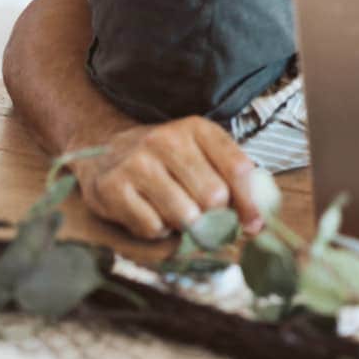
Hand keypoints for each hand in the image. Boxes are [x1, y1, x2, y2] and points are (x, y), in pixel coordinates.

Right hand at [68, 117, 262, 238]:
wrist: (103, 151)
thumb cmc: (165, 160)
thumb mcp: (200, 154)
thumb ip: (231, 181)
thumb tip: (255, 225)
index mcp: (197, 128)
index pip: (237, 169)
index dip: (250, 203)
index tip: (253, 226)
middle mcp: (167, 139)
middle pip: (213, 197)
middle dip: (213, 216)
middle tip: (202, 217)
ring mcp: (138, 162)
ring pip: (185, 216)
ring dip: (184, 225)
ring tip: (173, 210)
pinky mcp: (113, 187)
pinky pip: (153, 227)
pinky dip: (157, 230)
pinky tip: (149, 212)